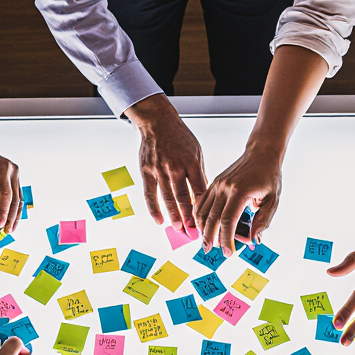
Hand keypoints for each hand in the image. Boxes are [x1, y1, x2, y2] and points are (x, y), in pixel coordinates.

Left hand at [0, 135, 21, 232]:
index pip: (5, 194)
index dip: (3, 212)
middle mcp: (11, 169)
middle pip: (15, 198)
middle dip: (10, 217)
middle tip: (5, 233)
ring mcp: (13, 174)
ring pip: (17, 199)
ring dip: (13, 216)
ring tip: (8, 232)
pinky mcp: (11, 179)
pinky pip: (13, 197)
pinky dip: (11, 210)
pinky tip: (8, 223)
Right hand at [127, 95, 207, 234]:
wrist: (158, 123)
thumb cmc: (180, 138)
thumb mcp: (196, 153)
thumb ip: (199, 174)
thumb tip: (204, 197)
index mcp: (192, 162)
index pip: (200, 189)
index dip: (204, 207)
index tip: (208, 220)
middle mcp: (175, 167)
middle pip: (184, 197)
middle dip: (189, 216)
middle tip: (194, 232)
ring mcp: (159, 170)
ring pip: (167, 198)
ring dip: (174, 216)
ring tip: (179, 229)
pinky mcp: (146, 171)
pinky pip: (150, 194)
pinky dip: (154, 209)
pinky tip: (159, 221)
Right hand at [195, 147, 282, 254]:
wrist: (261, 154)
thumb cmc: (268, 176)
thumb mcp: (272, 200)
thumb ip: (263, 220)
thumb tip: (253, 239)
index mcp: (240, 192)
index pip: (228, 221)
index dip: (226, 239)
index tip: (228, 252)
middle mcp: (225, 188)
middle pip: (212, 218)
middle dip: (210, 238)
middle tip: (210, 251)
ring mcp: (217, 185)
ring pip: (203, 211)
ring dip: (202, 229)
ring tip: (205, 241)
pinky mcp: (214, 183)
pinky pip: (201, 202)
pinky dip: (199, 216)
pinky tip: (201, 226)